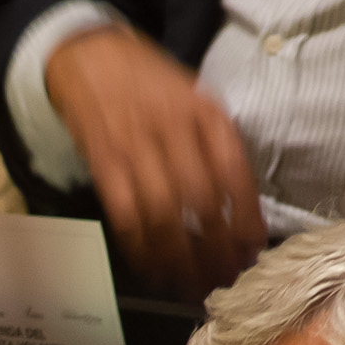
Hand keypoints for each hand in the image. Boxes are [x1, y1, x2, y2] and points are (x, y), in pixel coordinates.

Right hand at [44, 24, 263, 300]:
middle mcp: (173, 129)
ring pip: (163, 215)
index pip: (234, 172)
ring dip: (179, 259)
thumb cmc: (152, 86)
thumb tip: (241, 215)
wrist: (91, 58)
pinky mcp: (103, 164)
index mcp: (205, 111)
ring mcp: (135, 146)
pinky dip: (140, 248)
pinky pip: (125, 215)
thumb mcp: (196, 100)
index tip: (253, 252)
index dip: (245, 218)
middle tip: (223, 281)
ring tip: (190, 286)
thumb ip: (216, 147)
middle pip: (201, 202)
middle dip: (215, 249)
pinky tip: (153, 270)